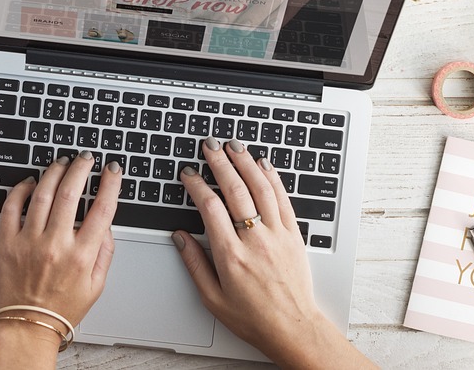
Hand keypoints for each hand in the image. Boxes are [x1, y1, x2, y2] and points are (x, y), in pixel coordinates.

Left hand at [0, 153, 122, 368]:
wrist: (26, 327)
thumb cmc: (60, 309)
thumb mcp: (96, 286)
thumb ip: (105, 253)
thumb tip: (106, 225)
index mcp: (81, 256)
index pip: (102, 209)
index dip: (110, 184)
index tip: (112, 170)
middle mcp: (55, 245)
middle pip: (71, 193)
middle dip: (81, 168)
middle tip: (86, 158)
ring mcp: (28, 242)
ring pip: (42, 194)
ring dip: (54, 172)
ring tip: (61, 163)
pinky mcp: (6, 243)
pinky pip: (11, 207)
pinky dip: (20, 189)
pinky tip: (30, 182)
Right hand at [174, 139, 376, 369]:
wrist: (293, 328)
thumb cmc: (253, 317)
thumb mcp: (212, 298)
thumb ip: (194, 264)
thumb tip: (180, 237)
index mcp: (231, 256)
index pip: (210, 207)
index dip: (197, 185)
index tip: (189, 173)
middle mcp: (254, 240)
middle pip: (235, 190)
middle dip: (220, 162)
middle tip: (210, 145)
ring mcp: (277, 235)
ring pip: (261, 188)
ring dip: (246, 162)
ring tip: (234, 146)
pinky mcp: (293, 234)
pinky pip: (283, 198)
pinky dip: (273, 178)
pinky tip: (264, 164)